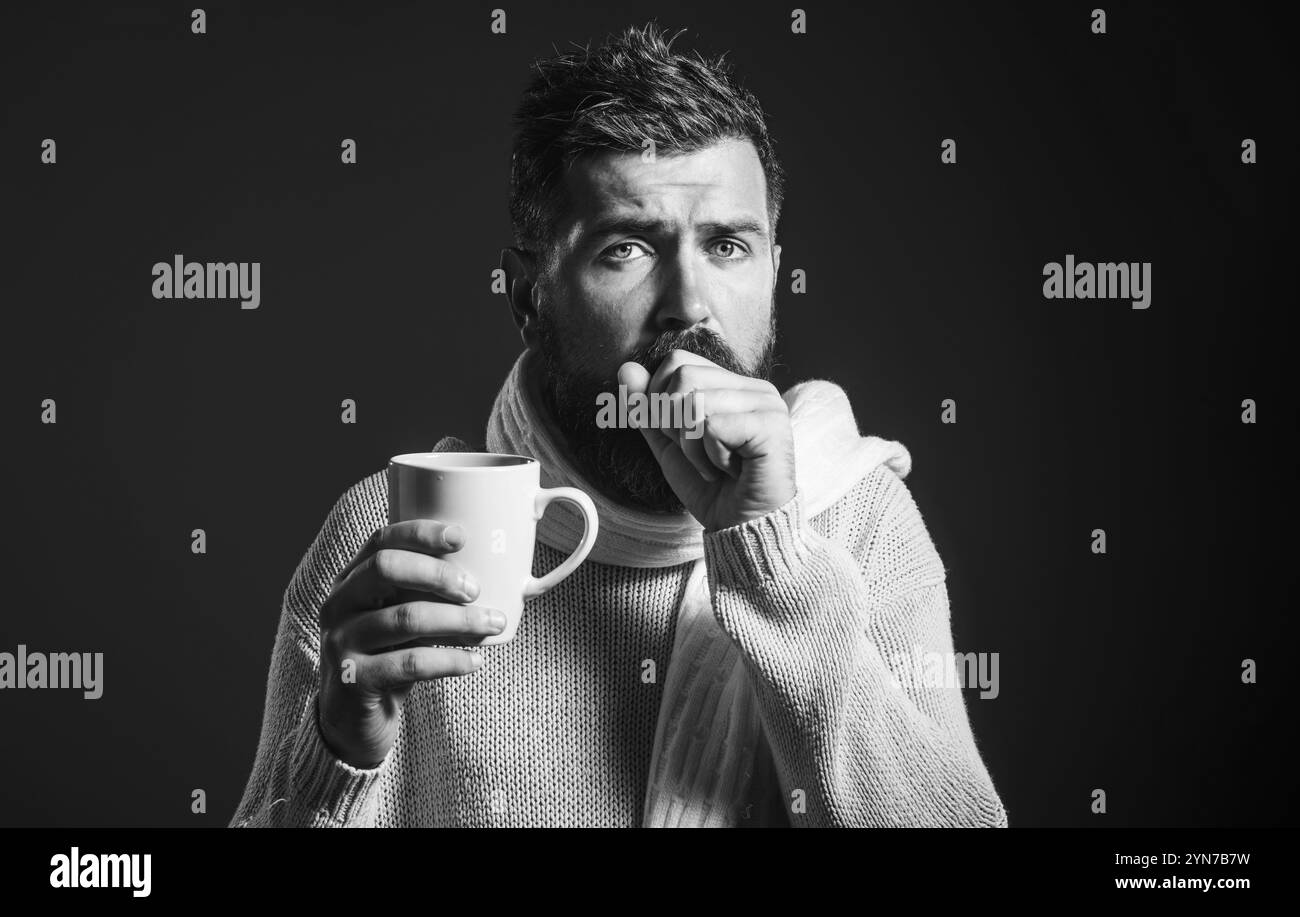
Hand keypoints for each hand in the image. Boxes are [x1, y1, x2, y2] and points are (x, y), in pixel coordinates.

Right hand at [316, 519, 503, 768]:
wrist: (353, 721)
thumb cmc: (390, 658)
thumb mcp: (404, 620)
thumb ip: (436, 597)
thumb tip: (513, 582)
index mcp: (350, 580)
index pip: (380, 541)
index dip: (420, 533)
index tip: (461, 536)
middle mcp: (339, 605)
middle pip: (386, 569)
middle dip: (438, 574)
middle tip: (475, 590)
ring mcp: (341, 642)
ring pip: (405, 618)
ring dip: (458, 620)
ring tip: (492, 625)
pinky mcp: (354, 680)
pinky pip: (411, 663)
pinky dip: (450, 660)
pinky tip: (476, 661)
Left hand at [618, 349, 795, 531]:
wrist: (739, 528)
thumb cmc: (711, 488)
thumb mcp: (668, 443)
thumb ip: (647, 407)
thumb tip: (625, 368)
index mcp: (732, 385)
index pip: (678, 361)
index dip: (661, 400)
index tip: (682, 439)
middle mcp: (754, 387)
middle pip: (683, 376)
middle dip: (674, 425)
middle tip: (700, 455)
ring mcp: (767, 404)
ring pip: (693, 402)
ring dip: (691, 446)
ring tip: (715, 465)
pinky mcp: (771, 425)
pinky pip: (712, 426)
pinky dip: (708, 456)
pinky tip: (729, 471)